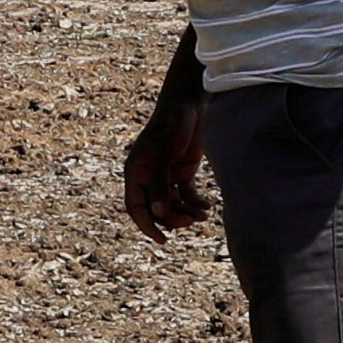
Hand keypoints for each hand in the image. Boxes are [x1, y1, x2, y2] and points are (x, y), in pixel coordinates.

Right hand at [120, 120, 210, 236]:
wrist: (190, 103)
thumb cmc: (172, 124)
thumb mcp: (164, 153)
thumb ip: (160, 183)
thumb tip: (158, 213)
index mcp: (136, 172)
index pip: (136, 206)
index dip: (147, 225)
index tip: (162, 240)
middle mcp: (148, 176)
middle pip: (156, 209)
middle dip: (172, 219)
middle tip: (190, 222)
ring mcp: (166, 175)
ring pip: (173, 204)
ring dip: (185, 212)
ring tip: (202, 215)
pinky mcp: (182, 171)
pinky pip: (186, 195)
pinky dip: (195, 202)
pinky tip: (207, 207)